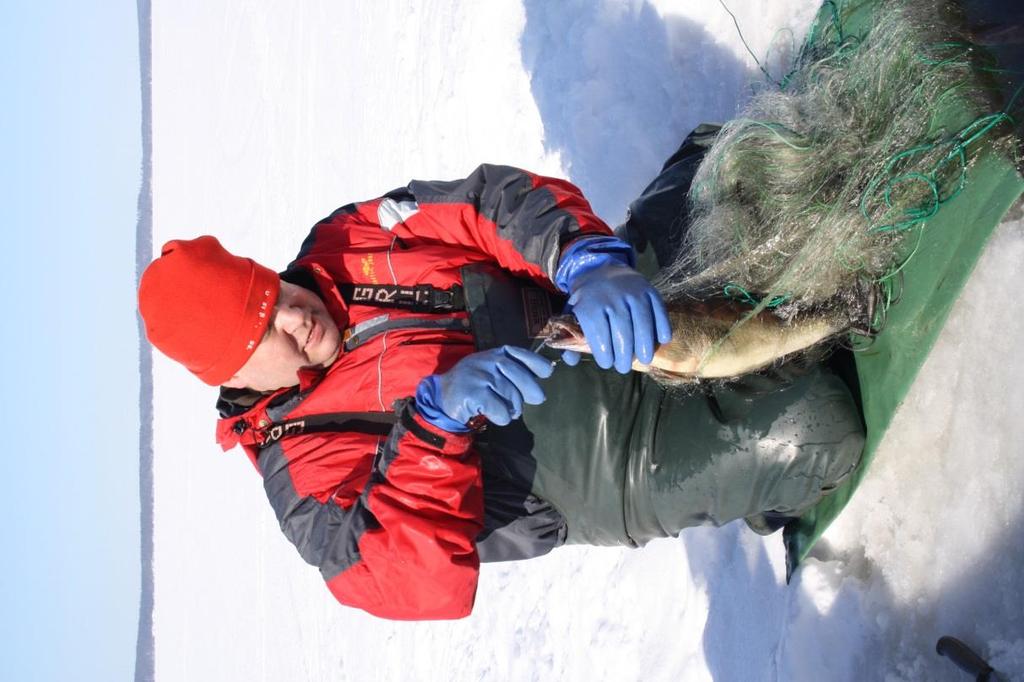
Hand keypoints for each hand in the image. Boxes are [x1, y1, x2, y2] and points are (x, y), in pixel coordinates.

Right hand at [415, 345, 553, 430]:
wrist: (442, 395)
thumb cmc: (473, 384)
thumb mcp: (492, 370)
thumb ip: (514, 374)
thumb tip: (539, 392)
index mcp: (497, 354)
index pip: (523, 355)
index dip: (539, 365)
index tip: (547, 374)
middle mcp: (490, 361)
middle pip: (523, 380)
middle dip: (529, 395)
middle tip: (520, 406)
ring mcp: (482, 376)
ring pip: (513, 398)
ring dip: (511, 410)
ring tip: (501, 410)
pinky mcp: (475, 393)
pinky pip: (501, 410)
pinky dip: (501, 418)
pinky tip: (493, 415)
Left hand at [562, 262, 672, 372]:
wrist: (600, 269)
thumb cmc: (587, 300)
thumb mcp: (572, 315)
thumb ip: (569, 338)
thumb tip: (571, 360)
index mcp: (590, 304)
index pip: (598, 333)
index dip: (604, 352)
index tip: (607, 364)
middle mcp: (612, 297)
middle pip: (622, 331)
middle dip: (624, 354)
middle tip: (624, 367)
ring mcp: (632, 292)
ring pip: (642, 322)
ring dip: (644, 344)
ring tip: (644, 359)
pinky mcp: (649, 289)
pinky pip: (658, 309)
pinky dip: (662, 326)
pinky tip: (661, 340)